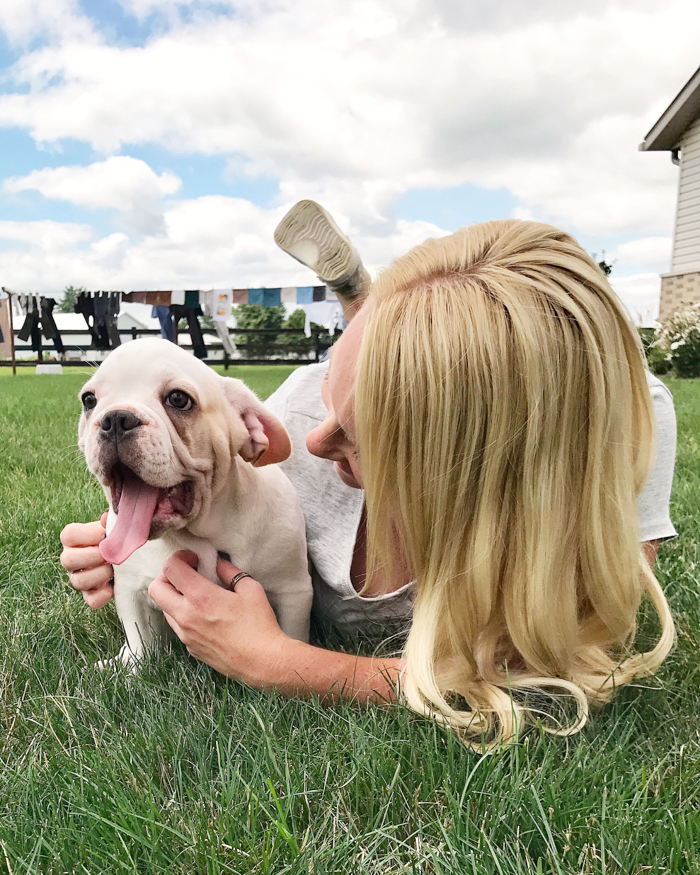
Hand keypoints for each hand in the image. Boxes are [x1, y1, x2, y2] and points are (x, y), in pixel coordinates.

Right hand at [60, 512, 113, 608]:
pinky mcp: (90, 595)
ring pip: (78, 582)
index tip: (104, 534)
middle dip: (94, 556)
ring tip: (114, 568)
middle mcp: (70, 559)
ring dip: (100, 574)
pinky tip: (115, 584)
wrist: (127, 556)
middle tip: (111, 554)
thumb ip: (110, 520)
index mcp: (73, 539)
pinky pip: (92, 601)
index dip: (88, 534)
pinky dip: (105, 594)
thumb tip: (106, 517)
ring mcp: (78, 578)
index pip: (69, 535)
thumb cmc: (115, 537)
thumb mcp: (112, 526)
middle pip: (68, 560)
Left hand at [148, 551, 298, 686]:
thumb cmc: (259, 624)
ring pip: (164, 608)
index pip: (170, 569)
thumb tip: (217, 563)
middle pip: (156, 589)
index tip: (194, 558)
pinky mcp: (190, 648)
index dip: (179, 557)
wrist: (262, 662)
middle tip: (187, 573)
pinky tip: (204, 614)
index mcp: (201, 597)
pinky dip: (183, 614)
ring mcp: (186, 635)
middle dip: (167, 575)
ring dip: (174, 596)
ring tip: (197, 594)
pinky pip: (177, 626)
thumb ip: (229, 571)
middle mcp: (186, 616)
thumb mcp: (250, 588)